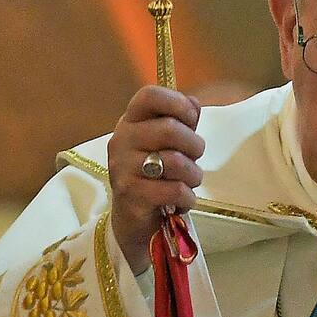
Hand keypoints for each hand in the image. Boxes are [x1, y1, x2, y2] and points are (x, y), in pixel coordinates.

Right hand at [108, 86, 204, 273]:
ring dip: (194, 175)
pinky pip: (175, 190)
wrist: (132, 221)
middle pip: (170, 129)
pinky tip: (180, 202)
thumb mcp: (166, 145)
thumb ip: (180, 122)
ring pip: (176, 161)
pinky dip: (187, 199)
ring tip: (188, 183)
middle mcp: (121, 140)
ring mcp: (123, 168)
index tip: (191, 121)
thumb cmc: (154, 176)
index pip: (150, 95)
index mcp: (130, 122)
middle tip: (194, 159)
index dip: (178, 103)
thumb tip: (193, 103)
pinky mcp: (131, 195)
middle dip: (195, 146)